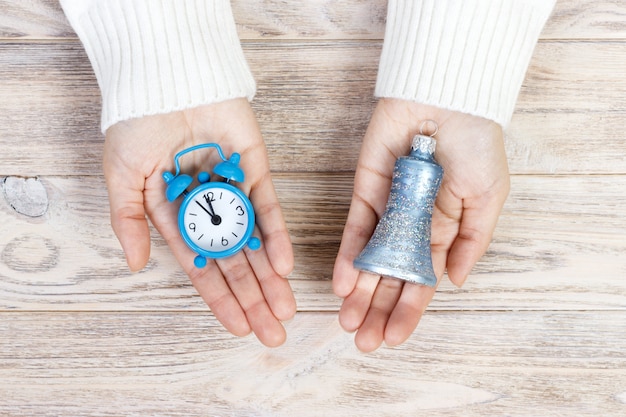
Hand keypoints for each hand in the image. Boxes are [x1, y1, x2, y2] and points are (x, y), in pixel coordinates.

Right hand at [103, 98, 295, 346]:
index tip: (239, 327)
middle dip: (253, 298)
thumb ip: (129, 222)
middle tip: (273, 332)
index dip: (220, 298)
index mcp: (177, 216)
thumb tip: (136, 265)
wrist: (163, 79)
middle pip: (235, 263)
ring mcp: (234, 190)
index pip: (202, 267)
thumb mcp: (121, 178)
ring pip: (256, 242)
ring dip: (271, 277)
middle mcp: (209, 209)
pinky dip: (276, 236)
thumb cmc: (136, 126)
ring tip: (286, 310)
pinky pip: (267, 207)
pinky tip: (284, 266)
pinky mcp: (255, 167)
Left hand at [333, 98, 509, 351]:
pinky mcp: (366, 190)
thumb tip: (454, 281)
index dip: (410, 309)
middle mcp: (413, 225)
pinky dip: (350, 255)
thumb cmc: (477, 144)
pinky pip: (357, 228)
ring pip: (370, 259)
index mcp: (444, 230)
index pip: (423, 279)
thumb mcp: (489, 196)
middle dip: (378, 309)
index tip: (395, 338)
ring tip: (348, 322)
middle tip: (363, 341)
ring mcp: (388, 209)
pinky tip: (344, 283)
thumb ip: (472, 240)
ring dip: (359, 292)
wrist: (449, 99)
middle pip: (392, 276)